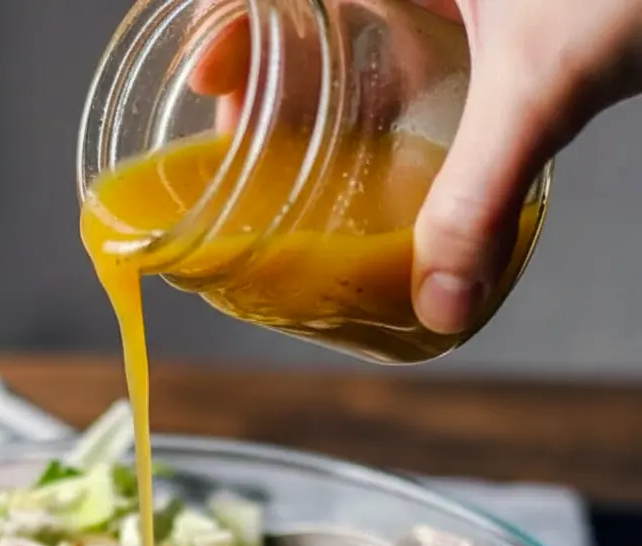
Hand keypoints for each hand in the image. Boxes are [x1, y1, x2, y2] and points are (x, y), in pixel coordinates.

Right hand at [190, 0, 641, 335]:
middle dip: (264, 69)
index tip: (206, 78)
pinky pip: (408, 57)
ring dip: (318, 91)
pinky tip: (373, 151)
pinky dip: (380, 100)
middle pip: (308, 12)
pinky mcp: (490, 19)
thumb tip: (439, 308)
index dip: (229, 18)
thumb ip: (484, 196)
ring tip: (286, 153)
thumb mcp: (547, 82)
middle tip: (237, 135)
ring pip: (356, 34)